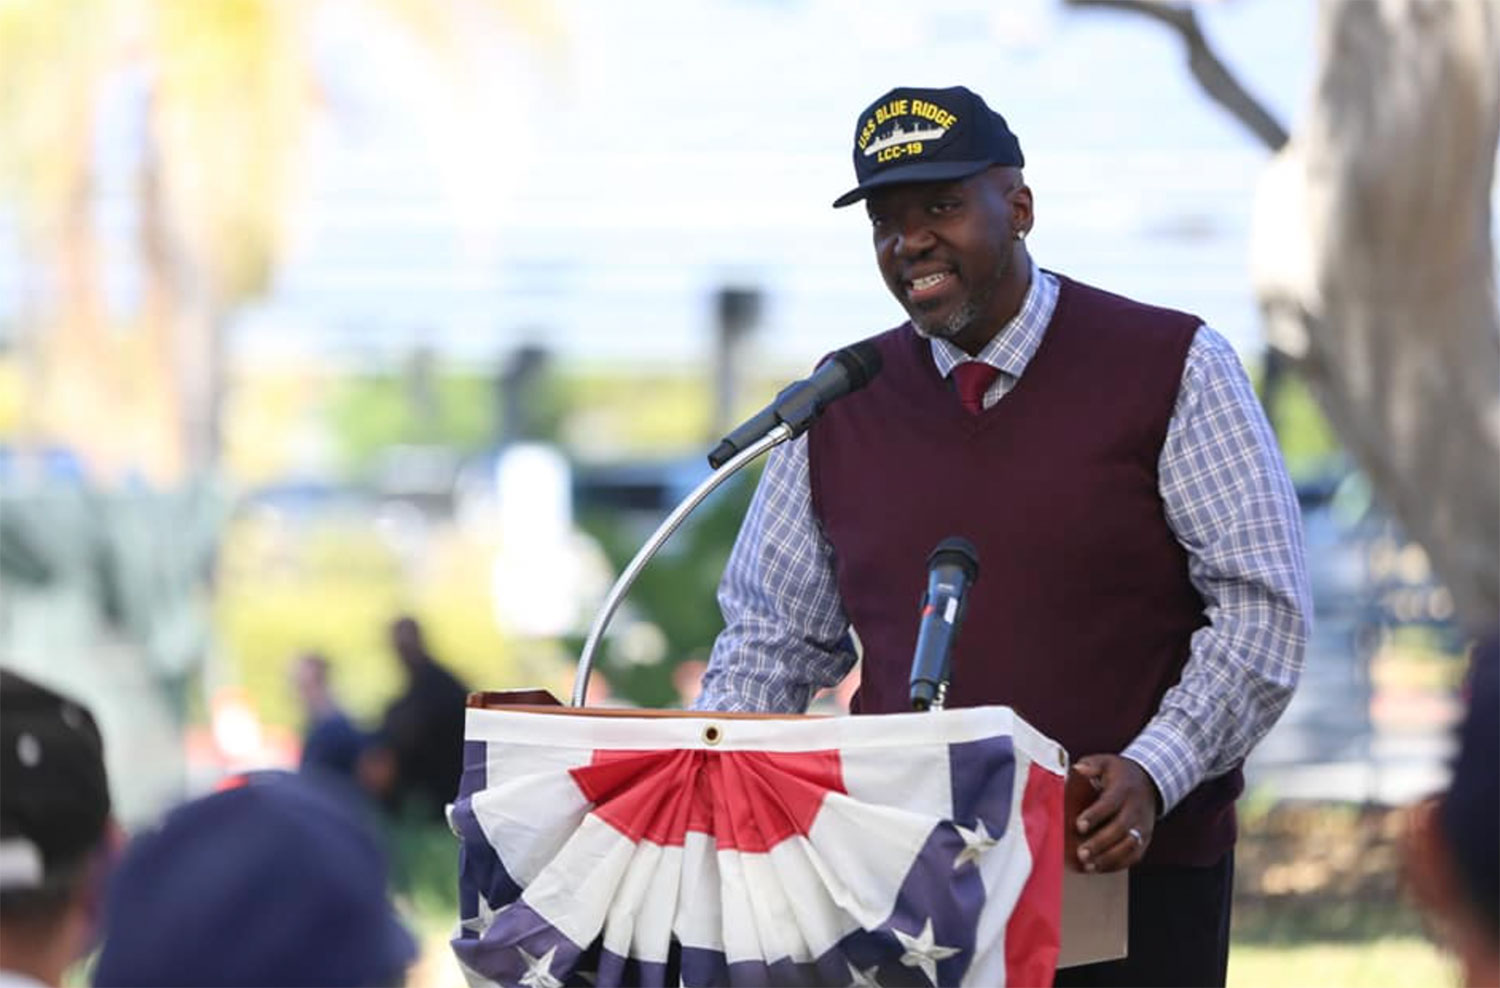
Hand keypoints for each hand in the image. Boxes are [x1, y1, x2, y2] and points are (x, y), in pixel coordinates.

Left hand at [1072, 754, 1157, 872]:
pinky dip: (1117, 865)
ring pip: (1129, 846)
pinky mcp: (1145, 839)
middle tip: (1081, 853)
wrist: (1149, 783)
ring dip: (1108, 858)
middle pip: (1120, 829)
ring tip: (1088, 865)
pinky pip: (1134, 856)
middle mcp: (1136, 809)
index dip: (1095, 815)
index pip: (1110, 804)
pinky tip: (1098, 868)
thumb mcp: (1106, 762)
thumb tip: (1079, 768)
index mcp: (1124, 789)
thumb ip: (1091, 764)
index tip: (1079, 825)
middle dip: (1100, 843)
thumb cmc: (1119, 774)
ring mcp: (1143, 826)